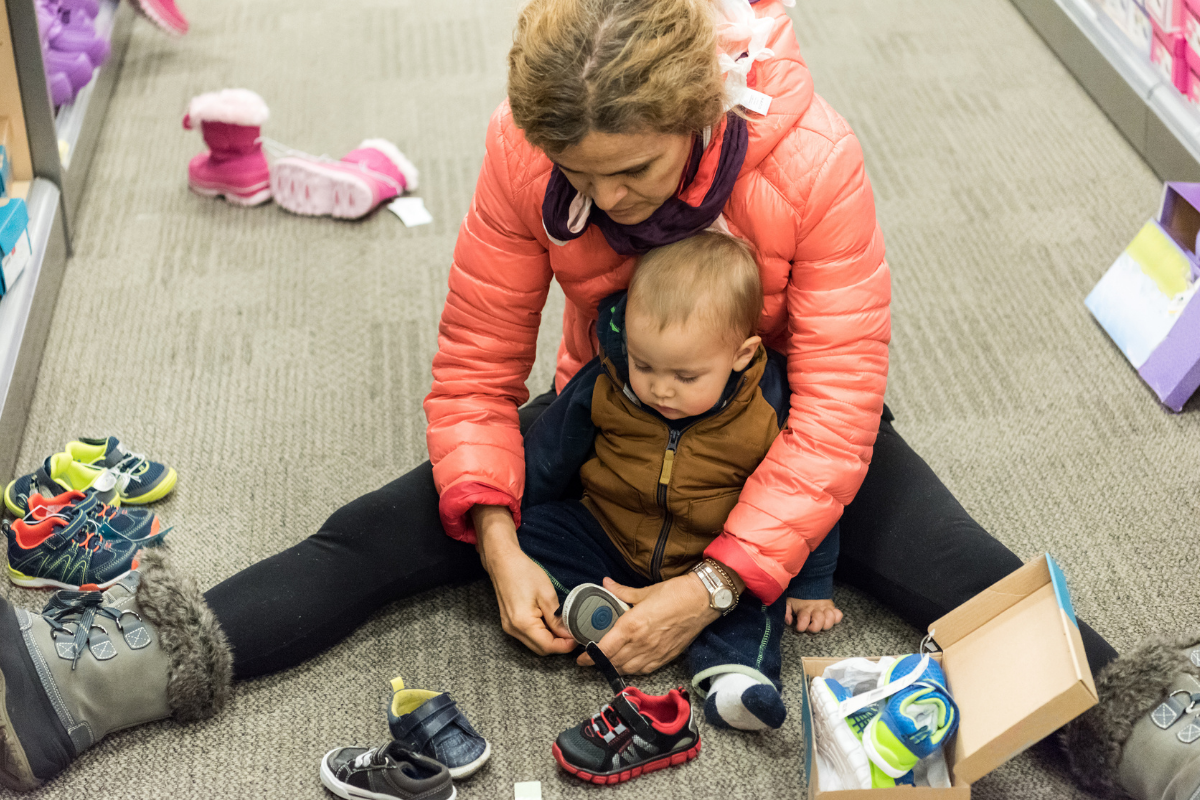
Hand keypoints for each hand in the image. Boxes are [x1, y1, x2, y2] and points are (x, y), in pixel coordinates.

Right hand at [473, 505, 575, 655]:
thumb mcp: (547, 594)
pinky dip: (541, 634)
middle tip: (574, 634)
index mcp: (523, 623)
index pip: (548, 646)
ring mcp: (509, 627)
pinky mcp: (509, 622)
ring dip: (550, 640)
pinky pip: (528, 636)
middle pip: (541, 649)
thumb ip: (557, 619)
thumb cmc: (524, 573)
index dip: (565, 646)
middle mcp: (514, 630)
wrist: (502, 562)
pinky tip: (550, 623)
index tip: (578, 638)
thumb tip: (569, 634)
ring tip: (564, 628)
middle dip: (559, 645)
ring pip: (534, 644)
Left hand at [577, 575, 718, 674]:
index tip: (581, 657)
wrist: (702, 601)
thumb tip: (605, 584)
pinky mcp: (666, 657)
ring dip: (615, 667)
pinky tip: (628, 664)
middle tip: (591, 658)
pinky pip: (644, 670)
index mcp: (632, 626)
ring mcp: (654, 653)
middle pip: (614, 661)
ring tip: (607, 662)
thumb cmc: (675, 593)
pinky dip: (633, 669)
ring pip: (628, 668)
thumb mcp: (645, 591)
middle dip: (600, 662)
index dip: (590, 655)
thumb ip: (621, 592)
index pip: (605, 648)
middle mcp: (641, 644)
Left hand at [785, 597, 843, 632]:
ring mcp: (825, 608)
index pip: (804, 619)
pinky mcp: (832, 607)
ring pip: (830, 618)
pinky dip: (836, 618)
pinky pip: (838, 614)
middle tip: (811, 627)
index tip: (799, 627)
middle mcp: (815, 609)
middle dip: (815, 627)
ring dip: (826, 624)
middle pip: (819, 620)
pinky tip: (830, 618)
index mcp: (804, 608)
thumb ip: (786, 612)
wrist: (809, 581)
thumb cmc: (797, 595)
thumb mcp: (788, 602)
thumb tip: (789, 621)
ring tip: (821, 624)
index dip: (801, 626)